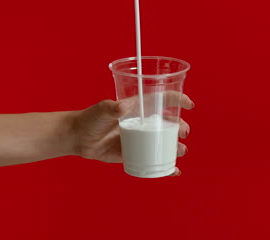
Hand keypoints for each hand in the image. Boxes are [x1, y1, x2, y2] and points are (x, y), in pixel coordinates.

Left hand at [71, 94, 194, 175]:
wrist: (79, 138)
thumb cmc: (90, 119)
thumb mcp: (101, 111)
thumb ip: (110, 108)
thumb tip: (122, 107)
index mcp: (138, 107)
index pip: (162, 100)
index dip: (178, 99)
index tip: (190, 105)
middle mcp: (143, 122)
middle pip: (168, 123)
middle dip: (181, 127)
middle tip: (183, 132)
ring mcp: (140, 138)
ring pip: (164, 142)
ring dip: (176, 147)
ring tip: (180, 151)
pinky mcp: (135, 153)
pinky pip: (153, 159)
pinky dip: (166, 166)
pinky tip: (174, 171)